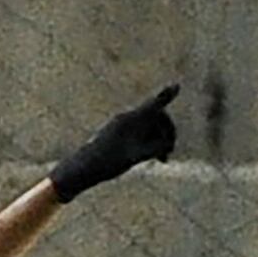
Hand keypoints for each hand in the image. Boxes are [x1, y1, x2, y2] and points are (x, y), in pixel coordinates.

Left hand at [49, 83, 179, 202]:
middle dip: (166, 132)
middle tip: (170, 151)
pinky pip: (140, 135)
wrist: (80, 169)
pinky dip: (150, 144)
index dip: (166, 96)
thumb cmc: (105, 163)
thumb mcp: (133, 158)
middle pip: (155, 118)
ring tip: (163, 158)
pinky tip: (154, 158)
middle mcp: (126, 120)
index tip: (177, 86)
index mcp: (129, 120)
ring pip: (149, 128)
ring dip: (159, 140)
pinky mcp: (119, 137)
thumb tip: (166, 145)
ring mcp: (122, 128)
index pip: (152, 105)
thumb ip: (154, 148)